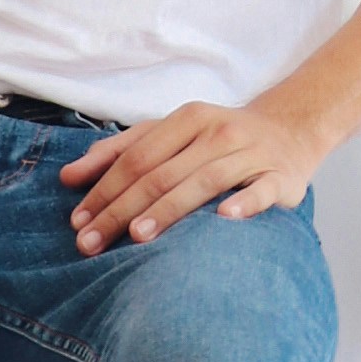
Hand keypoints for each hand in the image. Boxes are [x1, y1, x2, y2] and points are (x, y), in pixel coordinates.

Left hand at [63, 92, 330, 250]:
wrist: (292, 129)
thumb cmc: (219, 138)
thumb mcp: (171, 133)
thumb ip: (121, 150)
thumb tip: (69, 176)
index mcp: (189, 119)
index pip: (137, 156)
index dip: (105, 188)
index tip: (78, 221)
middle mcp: (219, 132)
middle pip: (162, 173)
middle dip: (122, 209)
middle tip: (91, 242)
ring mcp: (251, 153)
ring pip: (205, 181)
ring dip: (169, 209)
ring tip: (137, 237)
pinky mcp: (281, 176)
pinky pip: (262, 189)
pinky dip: (244, 202)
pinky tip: (224, 218)